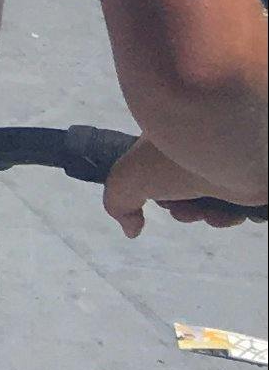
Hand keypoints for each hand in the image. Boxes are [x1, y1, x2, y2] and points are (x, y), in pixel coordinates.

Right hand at [105, 135, 252, 233]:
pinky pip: (244, 202)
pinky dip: (235, 213)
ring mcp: (226, 161)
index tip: (164, 201)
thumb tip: (132, 229)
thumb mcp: (127, 179)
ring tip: (210, 213)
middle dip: (186, 209)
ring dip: (209, 214)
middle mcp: (198, 148)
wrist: (224, 145)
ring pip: (217, 198)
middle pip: (189, 190)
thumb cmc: (172, 156)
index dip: (162, 195)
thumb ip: (118, 203)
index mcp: (170, 141)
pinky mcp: (252, 177)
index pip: (163, 175)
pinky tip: (229, 212)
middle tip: (186, 210)